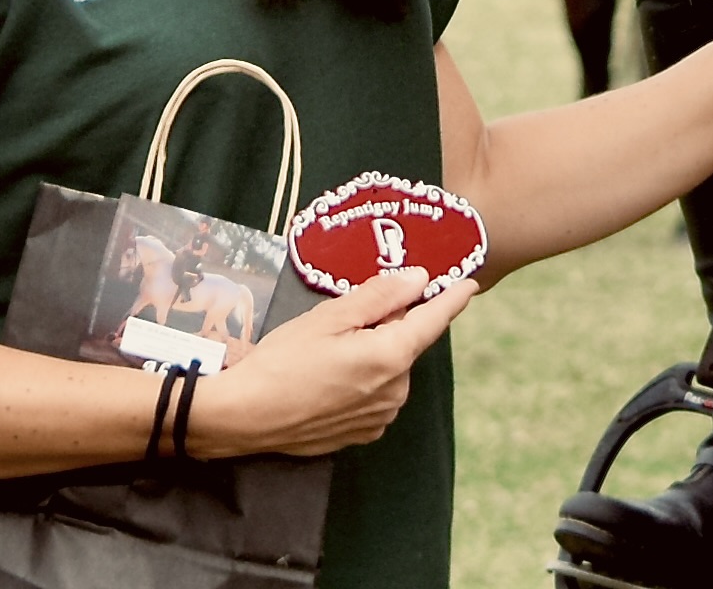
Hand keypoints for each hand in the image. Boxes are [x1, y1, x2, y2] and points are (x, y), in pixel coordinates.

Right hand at [196, 266, 478, 458]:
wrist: (243, 418)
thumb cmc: (282, 361)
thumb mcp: (329, 318)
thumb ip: (379, 297)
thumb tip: (419, 279)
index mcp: (391, 357)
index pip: (433, 321)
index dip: (452, 299)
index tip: (469, 284)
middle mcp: (395, 391)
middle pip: (405, 344)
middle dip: (390, 325)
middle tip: (350, 316)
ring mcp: (379, 416)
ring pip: (389, 369)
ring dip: (374, 354)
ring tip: (329, 351)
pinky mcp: (361, 434)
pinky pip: (374, 395)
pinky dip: (362, 380)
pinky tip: (328, 377)